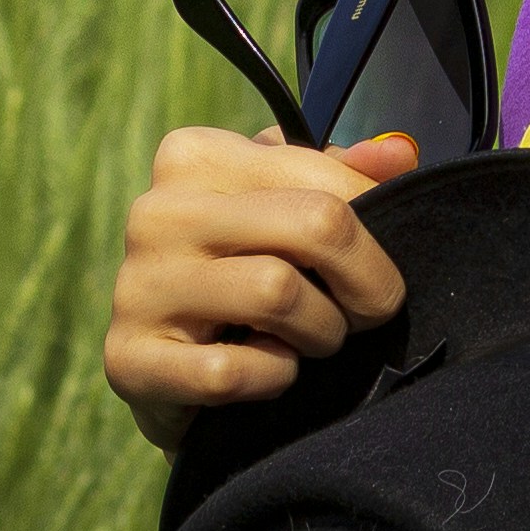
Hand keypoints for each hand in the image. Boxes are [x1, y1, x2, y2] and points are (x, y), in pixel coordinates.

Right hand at [102, 124, 418, 448]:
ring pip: (279, 294)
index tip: (384, 266)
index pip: (328, 176)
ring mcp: (136, 286)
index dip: (381, 228)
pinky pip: (232, 371)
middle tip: (366, 314)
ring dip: (320, 332)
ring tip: (310, 341)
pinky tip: (265, 372)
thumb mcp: (291, 208)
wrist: (173, 375)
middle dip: (365, 283)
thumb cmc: (246, 272)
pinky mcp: (129, 360)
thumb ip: (348, 175)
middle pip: (317, 225)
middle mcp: (158, 211)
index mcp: (196, 155)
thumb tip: (400, 152)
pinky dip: (271, 378)